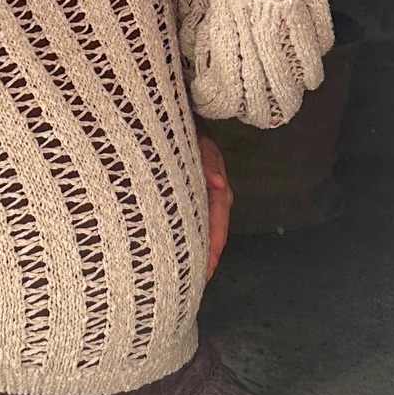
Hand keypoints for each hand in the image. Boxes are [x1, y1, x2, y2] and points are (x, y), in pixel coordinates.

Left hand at [199, 134, 232, 279]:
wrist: (174, 116)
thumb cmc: (188, 128)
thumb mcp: (199, 140)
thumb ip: (208, 160)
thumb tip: (218, 184)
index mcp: (216, 183)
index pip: (217, 218)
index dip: (214, 243)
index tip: (208, 266)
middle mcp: (212, 192)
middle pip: (214, 227)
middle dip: (209, 252)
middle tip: (201, 278)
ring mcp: (202, 192)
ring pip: (205, 223)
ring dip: (202, 245)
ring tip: (195, 271)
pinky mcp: (192, 190)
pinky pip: (195, 215)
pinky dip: (192, 231)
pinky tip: (185, 245)